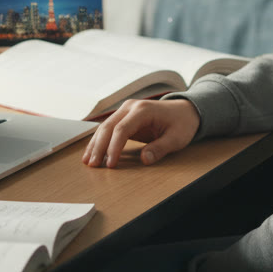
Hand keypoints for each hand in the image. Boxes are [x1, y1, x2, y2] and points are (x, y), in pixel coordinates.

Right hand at [82, 98, 198, 168]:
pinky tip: (93, 152)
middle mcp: (131, 107)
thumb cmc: (182, 123)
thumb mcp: (177, 138)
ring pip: (105, 127)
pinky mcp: (124, 117)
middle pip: (108, 127)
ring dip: (96, 144)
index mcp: (143, 110)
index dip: (114, 148)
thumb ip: (160, 148)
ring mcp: (126, 110)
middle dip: (99, 147)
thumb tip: (144, 159)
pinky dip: (100, 140)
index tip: (110, 164)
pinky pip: (109, 129)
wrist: (185, 110)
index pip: (122, 129)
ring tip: (87, 161)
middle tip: (92, 164)